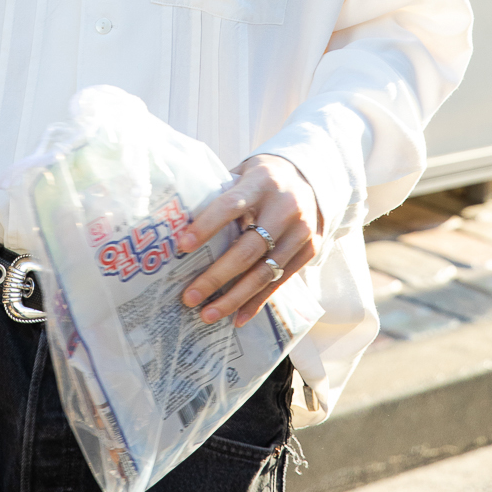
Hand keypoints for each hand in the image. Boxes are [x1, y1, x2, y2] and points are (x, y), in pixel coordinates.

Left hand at [178, 154, 321, 326]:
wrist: (312, 178)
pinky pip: (280, 281)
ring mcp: (301, 231)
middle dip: (216, 276)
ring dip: (234, 298)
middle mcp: (285, 207)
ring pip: (264, 272)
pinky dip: (257, 302)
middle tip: (189, 297)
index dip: (207, 226)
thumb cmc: (263, 178)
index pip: (231, 205)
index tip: (182, 246)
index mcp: (262, 182)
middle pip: (248, 249)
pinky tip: (237, 317)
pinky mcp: (311, 249)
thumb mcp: (245, 173)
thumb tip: (179, 219)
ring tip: (208, 314)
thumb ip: (221, 193)